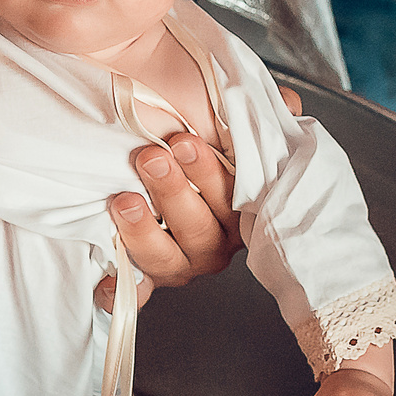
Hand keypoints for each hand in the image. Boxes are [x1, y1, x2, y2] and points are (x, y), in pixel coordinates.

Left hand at [108, 87, 299, 287]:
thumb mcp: (225, 128)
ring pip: (166, 258)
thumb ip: (254, 118)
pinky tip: (107, 282)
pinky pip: (135, 293)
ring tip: (125, 201)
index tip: (184, 142)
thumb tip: (288, 102)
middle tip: (150, 158)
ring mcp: (179, 263)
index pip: (232, 198)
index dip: (209, 172)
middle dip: (173, 193)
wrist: (156, 167)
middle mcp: (212, 243)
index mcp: (237, 212)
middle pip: (199, 229)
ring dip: (145, 232)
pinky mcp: (147, 279)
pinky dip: (120, 292)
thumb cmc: (192, 148)